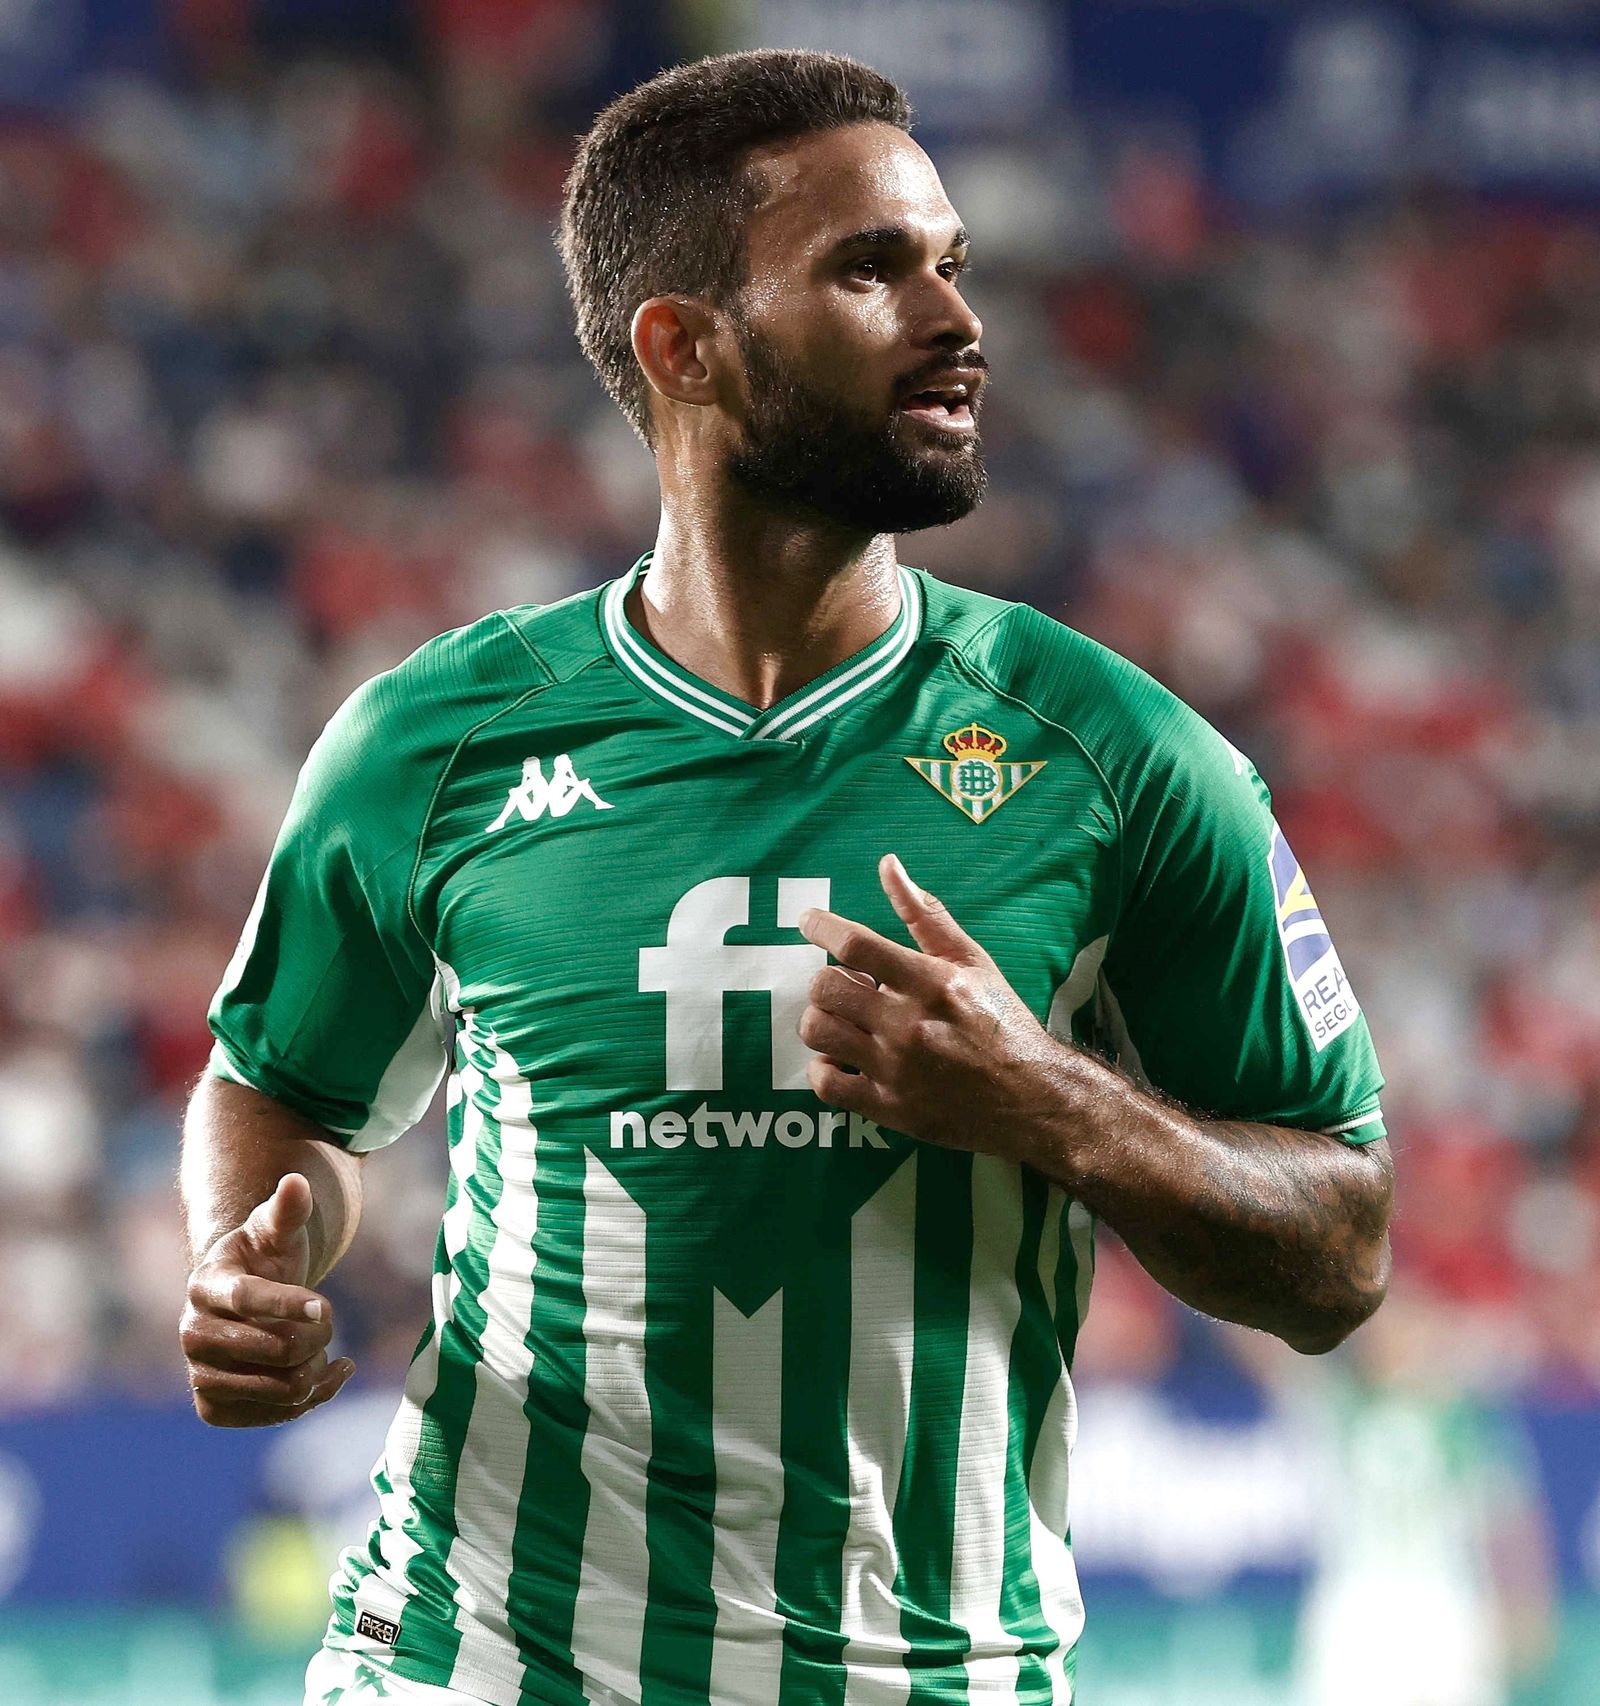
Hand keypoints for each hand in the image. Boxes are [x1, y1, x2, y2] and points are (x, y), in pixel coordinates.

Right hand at [180, 1173, 353, 1426]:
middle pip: (275, 1348)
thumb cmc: (263, 1258)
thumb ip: (287, 1210)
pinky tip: (328, 1373)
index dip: (289, 1303)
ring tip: (322, 1345)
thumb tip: (296, 1182)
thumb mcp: (276, 1230)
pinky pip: (274, 1415)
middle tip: (327, 1318)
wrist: (242, 1302)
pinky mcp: (213, 1407)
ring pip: (281, 1387)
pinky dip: (313, 1396)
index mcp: (206, 1284)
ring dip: (316, 1367)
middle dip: (318, 1333)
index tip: (325, 1305)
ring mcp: (200, 1374)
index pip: (248, 1299)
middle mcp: (193, 1333)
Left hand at [796, 854, 1061, 1158]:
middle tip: (848, 985)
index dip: (822, 927)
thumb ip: (925, 915)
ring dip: (822, 1021)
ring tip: (845, 1021)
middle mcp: (909, 1025)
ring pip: (818, 1033)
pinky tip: (843, 1061)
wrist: (1032, 1096)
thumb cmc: (1000, 1021)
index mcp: (931, 982)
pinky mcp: (889, 1108)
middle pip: (827, 988)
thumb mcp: (972, 960)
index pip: (856, 945)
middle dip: (826, 979)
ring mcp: (896, 1069)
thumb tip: (888, 865)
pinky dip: (824, 1070)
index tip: (808, 922)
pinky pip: (826, 1085)